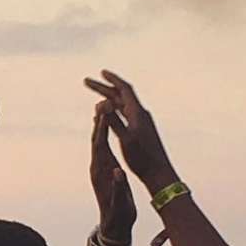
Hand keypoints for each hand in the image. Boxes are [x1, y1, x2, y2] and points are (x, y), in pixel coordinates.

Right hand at [83, 72, 176, 191]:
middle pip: (121, 95)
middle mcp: (141, 115)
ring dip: (108, 98)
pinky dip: (114, 110)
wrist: (158, 173)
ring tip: (95, 95)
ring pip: (122, 105)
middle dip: (104, 88)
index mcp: (138, 114)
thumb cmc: (142, 159)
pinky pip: (125, 114)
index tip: (100, 73)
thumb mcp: (125, 139)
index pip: (124, 90)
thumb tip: (102, 103)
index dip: (112, 80)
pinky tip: (108, 114)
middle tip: (87, 82)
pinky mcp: (141, 130)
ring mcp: (141, 122)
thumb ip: (114, 121)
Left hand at [90, 102, 135, 242]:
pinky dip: (103, 137)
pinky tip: (105, 130)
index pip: (100, 147)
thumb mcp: (120, 202)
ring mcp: (98, 170)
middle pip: (95, 141)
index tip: (104, 114)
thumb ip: (119, 187)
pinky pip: (101, 149)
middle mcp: (97, 169)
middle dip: (98, 123)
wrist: (113, 225)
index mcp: (102, 173)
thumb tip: (119, 173)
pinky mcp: (102, 172)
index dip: (101, 130)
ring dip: (99, 128)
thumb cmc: (119, 214)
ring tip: (101, 111)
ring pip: (97, 144)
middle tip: (100, 104)